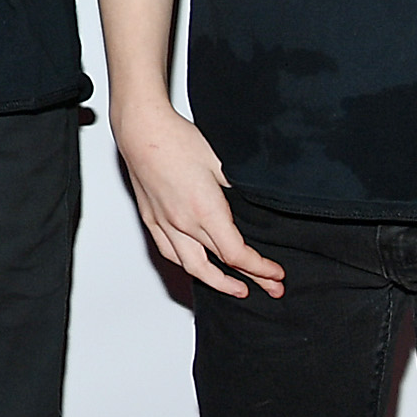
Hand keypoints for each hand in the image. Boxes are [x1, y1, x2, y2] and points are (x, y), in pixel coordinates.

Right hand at [113, 104, 283, 298]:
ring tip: (236, 288)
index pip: (237, 255)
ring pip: (192, 267)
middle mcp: (182, 222)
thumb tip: (253, 203)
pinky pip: (169, 252)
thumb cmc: (176, 139)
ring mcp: (164, 222)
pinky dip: (187, 265)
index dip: (261, 269)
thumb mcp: (222, 163)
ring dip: (217, 282)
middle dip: (251, 280)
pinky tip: (196, 266)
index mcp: (204, 210)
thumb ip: (239, 189)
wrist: (141, 128)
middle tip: (270, 288)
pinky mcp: (150, 218)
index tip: (276, 273)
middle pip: (220, 265)